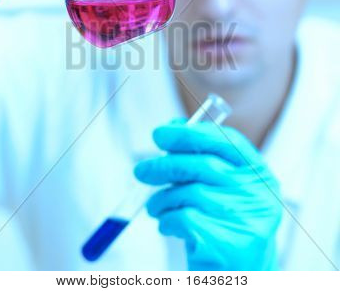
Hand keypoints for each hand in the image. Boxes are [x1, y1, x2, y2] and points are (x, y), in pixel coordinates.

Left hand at [134, 121, 281, 270]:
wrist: (240, 272)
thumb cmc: (223, 220)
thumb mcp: (221, 186)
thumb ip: (201, 155)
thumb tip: (171, 126)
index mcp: (258, 172)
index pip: (226, 140)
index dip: (190, 133)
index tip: (160, 133)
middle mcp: (258, 193)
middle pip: (203, 164)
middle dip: (164, 165)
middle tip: (141, 171)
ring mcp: (247, 218)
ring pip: (190, 192)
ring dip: (163, 199)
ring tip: (156, 207)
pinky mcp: (230, 243)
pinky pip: (184, 218)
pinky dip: (167, 220)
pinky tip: (169, 225)